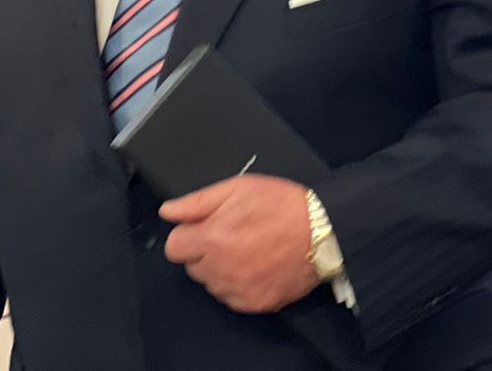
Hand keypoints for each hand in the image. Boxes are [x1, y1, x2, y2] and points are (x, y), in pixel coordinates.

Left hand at [160, 174, 318, 312]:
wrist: (323, 230)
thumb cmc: (283, 205)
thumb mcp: (238, 188)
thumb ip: (197, 201)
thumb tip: (168, 211)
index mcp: (212, 239)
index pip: (174, 247)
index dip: (188, 233)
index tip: (204, 227)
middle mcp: (220, 270)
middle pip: (192, 266)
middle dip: (204, 250)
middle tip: (231, 234)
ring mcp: (238, 290)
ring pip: (211, 283)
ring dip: (221, 268)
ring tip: (248, 248)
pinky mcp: (255, 303)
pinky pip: (232, 298)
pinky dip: (239, 284)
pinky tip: (257, 265)